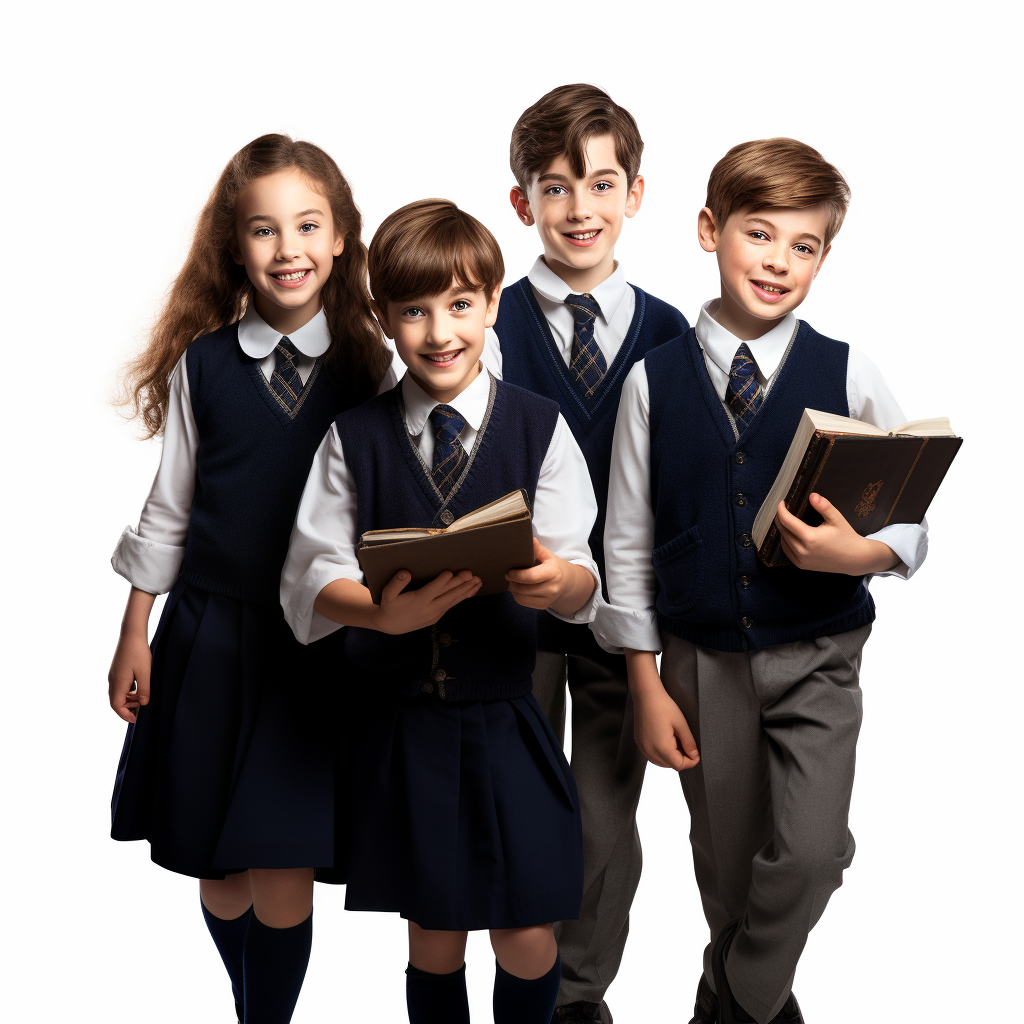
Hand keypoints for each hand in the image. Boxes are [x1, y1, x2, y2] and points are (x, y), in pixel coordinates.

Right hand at [108, 628, 151, 723]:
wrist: (132, 634)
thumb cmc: (139, 652)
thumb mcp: (145, 673)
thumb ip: (144, 690)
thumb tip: (143, 704)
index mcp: (118, 683)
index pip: (116, 705)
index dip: (125, 715)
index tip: (135, 720)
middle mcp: (113, 680)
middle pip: (116, 701)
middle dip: (127, 709)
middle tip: (141, 712)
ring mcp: (114, 675)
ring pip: (118, 694)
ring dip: (129, 700)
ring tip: (142, 699)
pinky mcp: (118, 670)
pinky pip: (120, 686)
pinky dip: (128, 692)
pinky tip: (139, 689)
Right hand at [373, 569, 481, 633]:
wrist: (390, 625)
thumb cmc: (389, 606)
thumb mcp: (387, 594)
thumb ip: (396, 583)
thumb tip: (405, 573)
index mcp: (418, 601)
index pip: (433, 589)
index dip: (442, 581)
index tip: (450, 572)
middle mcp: (428, 608)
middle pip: (447, 595)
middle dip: (460, 584)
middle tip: (471, 575)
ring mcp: (434, 614)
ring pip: (453, 601)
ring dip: (466, 591)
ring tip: (477, 582)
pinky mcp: (436, 617)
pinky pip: (451, 606)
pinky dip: (462, 598)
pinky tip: (470, 591)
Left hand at [506, 538, 563, 609]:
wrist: (566, 582)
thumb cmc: (553, 566)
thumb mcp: (547, 555)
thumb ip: (537, 548)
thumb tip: (529, 539)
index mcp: (553, 572)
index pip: (530, 577)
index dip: (516, 575)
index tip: (508, 572)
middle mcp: (552, 587)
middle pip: (524, 589)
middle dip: (512, 583)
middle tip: (508, 576)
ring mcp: (548, 599)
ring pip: (522, 597)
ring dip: (513, 590)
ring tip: (512, 582)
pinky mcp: (543, 605)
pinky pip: (524, 602)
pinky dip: (517, 596)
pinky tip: (518, 589)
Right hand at [625, 649, 698, 770]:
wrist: (645, 695)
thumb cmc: (663, 706)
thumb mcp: (681, 724)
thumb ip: (689, 742)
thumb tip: (694, 756)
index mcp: (661, 748)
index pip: (679, 765)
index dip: (690, 762)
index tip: (697, 754)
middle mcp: (649, 751)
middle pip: (670, 765)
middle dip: (681, 759)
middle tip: (688, 746)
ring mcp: (643, 747)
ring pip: (660, 762)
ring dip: (671, 757)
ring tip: (677, 742)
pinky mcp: (639, 742)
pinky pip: (652, 755)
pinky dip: (661, 753)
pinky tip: (666, 740)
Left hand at [776, 493, 898, 574]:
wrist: (855, 559)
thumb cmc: (847, 538)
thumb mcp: (837, 519)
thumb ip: (824, 506)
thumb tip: (812, 495)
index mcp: (810, 538)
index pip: (787, 521)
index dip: (781, 510)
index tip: (782, 503)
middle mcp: (803, 551)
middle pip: (783, 531)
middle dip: (781, 518)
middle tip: (785, 509)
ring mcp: (801, 560)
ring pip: (783, 541)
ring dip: (783, 530)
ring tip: (787, 520)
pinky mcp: (802, 566)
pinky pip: (787, 551)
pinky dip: (786, 541)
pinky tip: (791, 534)